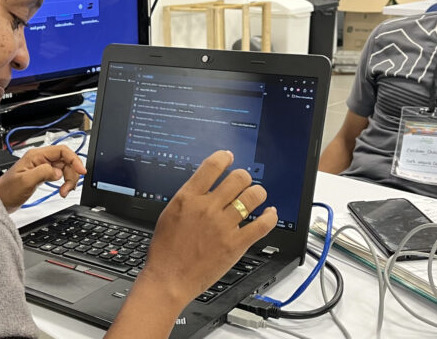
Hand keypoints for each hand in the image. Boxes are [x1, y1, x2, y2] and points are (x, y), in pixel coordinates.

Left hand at [0, 145, 86, 212]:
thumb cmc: (7, 190)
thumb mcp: (25, 181)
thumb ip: (43, 173)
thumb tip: (58, 172)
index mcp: (36, 156)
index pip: (62, 151)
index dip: (74, 159)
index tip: (81, 171)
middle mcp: (40, 159)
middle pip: (66, 161)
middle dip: (71, 174)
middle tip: (68, 188)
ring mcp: (42, 167)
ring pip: (65, 169)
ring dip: (68, 181)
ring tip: (63, 192)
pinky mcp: (43, 175)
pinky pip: (60, 175)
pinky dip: (64, 183)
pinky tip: (62, 190)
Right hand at [139, 150, 277, 305]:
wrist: (168, 279)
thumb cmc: (165, 250)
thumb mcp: (170, 214)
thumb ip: (189, 197)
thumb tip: (205, 185)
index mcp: (188, 198)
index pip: (212, 166)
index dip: (224, 157)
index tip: (229, 157)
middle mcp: (207, 208)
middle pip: (238, 178)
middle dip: (244, 177)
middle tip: (243, 182)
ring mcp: (223, 226)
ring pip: (253, 197)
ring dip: (258, 193)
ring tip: (257, 196)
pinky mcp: (235, 244)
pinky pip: (262, 224)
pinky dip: (271, 216)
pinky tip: (270, 214)